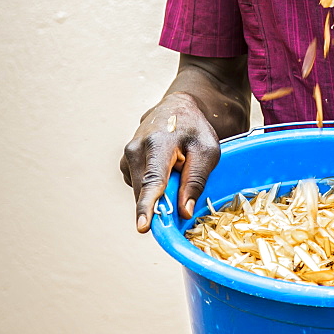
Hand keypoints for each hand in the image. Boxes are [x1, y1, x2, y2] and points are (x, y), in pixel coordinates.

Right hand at [120, 92, 220, 232]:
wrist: (177, 107)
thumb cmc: (195, 129)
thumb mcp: (207, 151)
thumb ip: (195, 180)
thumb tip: (183, 212)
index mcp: (158, 143)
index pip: (153, 179)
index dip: (148, 205)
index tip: (143, 226)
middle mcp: (136, 148)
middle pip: (145, 190)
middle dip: (159, 203)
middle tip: (181, 195)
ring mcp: (127, 155)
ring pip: (141, 190)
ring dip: (158, 190)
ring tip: (176, 168)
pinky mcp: (125, 162)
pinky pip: (139, 185)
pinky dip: (152, 184)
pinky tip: (165, 168)